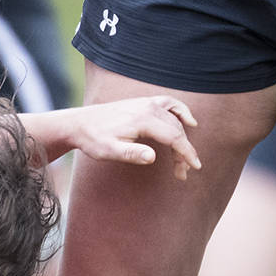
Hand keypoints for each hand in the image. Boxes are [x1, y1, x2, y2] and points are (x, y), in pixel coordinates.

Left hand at [67, 96, 200, 179]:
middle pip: (177, 129)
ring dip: (183, 137)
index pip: (174, 136)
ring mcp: (148, 102)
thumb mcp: (108, 151)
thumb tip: (152, 157)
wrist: (80, 122)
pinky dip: (182, 111)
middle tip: (182, 173)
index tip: (195, 167)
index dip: (187, 152)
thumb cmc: (93, 139)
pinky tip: (189, 121)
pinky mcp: (145, 102)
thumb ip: (131, 154)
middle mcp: (149, 107)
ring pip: (175, 119)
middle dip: (183, 152)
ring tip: (183, 156)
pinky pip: (170, 104)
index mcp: (143, 119)